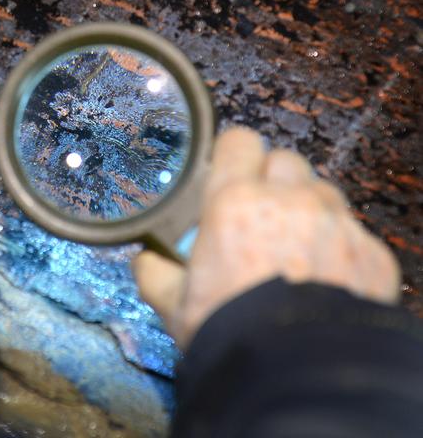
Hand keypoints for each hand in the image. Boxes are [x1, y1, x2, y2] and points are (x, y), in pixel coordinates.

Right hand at [133, 127, 401, 348]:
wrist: (295, 373)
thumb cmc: (233, 332)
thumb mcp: (175, 304)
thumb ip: (155, 273)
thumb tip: (145, 261)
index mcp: (235, 203)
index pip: (238, 142)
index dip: (233, 154)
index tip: (229, 170)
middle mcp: (290, 202)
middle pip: (286, 161)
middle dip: (273, 181)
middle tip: (260, 215)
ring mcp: (337, 224)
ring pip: (323, 193)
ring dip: (309, 210)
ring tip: (294, 248)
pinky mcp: (371, 254)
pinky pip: (354, 233)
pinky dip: (340, 248)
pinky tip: (324, 278)